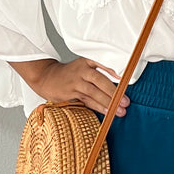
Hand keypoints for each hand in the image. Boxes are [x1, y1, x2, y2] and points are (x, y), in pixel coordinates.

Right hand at [12, 56, 129, 117]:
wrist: (47, 77)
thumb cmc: (70, 74)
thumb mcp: (83, 66)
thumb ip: (100, 71)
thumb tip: (120, 82)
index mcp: (87, 61)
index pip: (102, 63)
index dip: (113, 71)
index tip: (123, 79)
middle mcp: (82, 70)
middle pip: (100, 80)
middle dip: (114, 93)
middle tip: (125, 102)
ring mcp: (76, 82)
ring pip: (94, 93)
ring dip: (108, 103)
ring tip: (120, 111)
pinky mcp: (71, 93)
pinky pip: (87, 101)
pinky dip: (98, 107)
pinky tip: (108, 112)